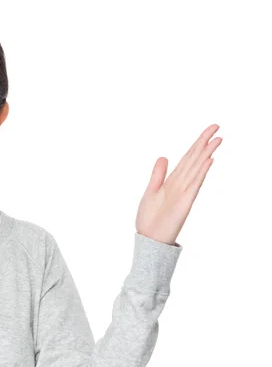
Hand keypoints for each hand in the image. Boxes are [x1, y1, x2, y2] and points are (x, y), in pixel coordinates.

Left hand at [135, 123, 222, 244]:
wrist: (148, 239)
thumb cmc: (149, 219)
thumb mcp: (151, 191)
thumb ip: (158, 175)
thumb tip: (164, 157)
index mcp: (172, 181)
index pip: (187, 158)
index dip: (197, 144)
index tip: (208, 130)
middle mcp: (180, 184)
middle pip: (194, 160)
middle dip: (204, 143)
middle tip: (217, 127)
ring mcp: (183, 193)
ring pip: (197, 169)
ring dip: (206, 154)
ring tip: (217, 140)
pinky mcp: (184, 203)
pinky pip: (194, 184)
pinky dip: (201, 172)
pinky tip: (208, 160)